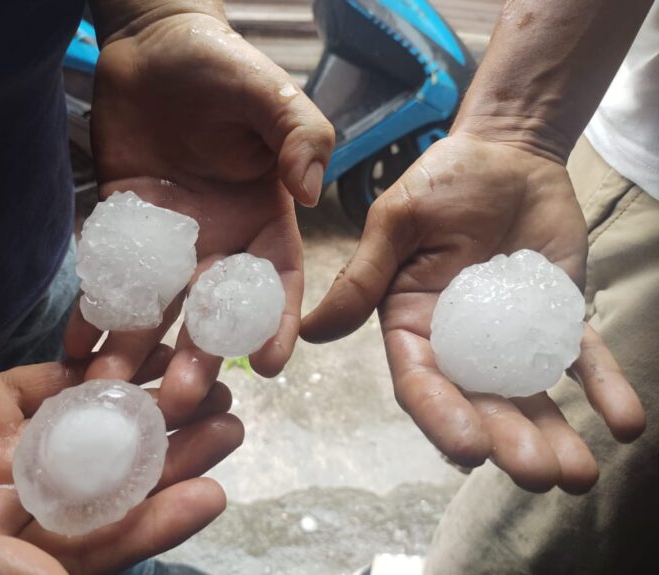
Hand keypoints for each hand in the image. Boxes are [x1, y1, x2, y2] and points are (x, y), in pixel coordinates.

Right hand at [0, 347, 241, 573]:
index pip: (89, 545)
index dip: (152, 523)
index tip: (212, 494)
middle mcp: (3, 507)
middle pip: (105, 483)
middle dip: (170, 457)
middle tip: (232, 427)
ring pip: (88, 429)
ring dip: (148, 407)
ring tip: (209, 383)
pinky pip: (52, 381)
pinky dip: (98, 365)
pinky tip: (145, 349)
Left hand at [66, 9, 333, 421]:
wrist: (152, 43)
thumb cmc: (222, 65)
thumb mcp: (273, 95)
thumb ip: (303, 138)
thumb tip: (313, 195)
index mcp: (263, 219)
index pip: (276, 282)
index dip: (275, 324)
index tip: (270, 367)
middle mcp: (218, 241)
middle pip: (210, 312)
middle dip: (196, 357)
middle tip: (177, 399)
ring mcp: (168, 240)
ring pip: (156, 306)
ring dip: (134, 349)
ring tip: (111, 390)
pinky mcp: (123, 228)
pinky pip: (108, 277)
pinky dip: (92, 310)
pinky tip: (75, 346)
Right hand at [301, 134, 644, 493]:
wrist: (506, 153)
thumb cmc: (442, 181)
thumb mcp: (396, 222)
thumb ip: (362, 277)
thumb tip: (309, 331)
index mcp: (412, 324)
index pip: (422, 383)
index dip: (442, 418)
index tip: (470, 450)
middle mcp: (459, 342)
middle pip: (480, 403)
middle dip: (508, 442)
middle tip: (539, 473)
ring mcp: (511, 336)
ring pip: (530, 395)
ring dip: (555, 436)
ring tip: (580, 474)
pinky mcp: (557, 320)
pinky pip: (583, 359)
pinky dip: (605, 390)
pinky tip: (626, 424)